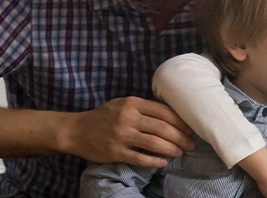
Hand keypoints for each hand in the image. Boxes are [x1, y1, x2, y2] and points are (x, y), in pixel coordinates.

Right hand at [60, 96, 195, 166]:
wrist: (76, 130)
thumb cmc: (103, 116)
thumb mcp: (122, 104)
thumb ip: (143, 107)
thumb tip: (171, 115)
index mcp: (132, 103)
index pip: (164, 111)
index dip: (180, 121)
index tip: (190, 129)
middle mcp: (128, 118)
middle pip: (163, 128)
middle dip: (181, 137)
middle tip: (190, 144)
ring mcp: (121, 135)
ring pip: (154, 143)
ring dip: (171, 149)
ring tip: (180, 152)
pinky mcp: (115, 152)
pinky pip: (140, 157)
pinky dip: (154, 161)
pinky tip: (163, 162)